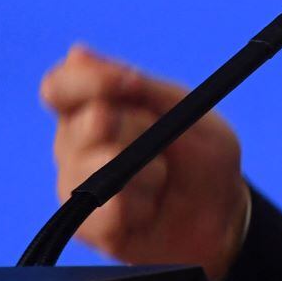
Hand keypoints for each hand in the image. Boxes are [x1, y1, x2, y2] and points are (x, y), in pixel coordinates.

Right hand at [41, 44, 249, 279]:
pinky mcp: (88, 228)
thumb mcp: (183, 110)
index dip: (89, 80)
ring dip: (148, 172)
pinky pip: (110, 209)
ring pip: (100, 167)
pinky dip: (143, 206)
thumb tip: (76, 52)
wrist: (222, 215)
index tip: (131, 81)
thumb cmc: (200, 156)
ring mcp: (77, 187)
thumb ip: (135, 86)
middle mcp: (75, 145)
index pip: (59, 87)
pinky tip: (150, 209)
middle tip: (164, 144)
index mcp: (93, 108)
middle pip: (88, 123)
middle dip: (139, 129)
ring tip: (161, 180)